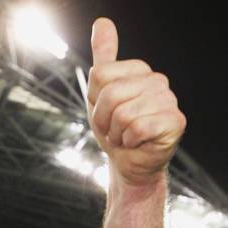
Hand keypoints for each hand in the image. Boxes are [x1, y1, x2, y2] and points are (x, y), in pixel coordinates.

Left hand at [87, 18, 186, 186]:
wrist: (128, 163)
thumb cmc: (116, 131)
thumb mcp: (100, 95)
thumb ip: (103, 59)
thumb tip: (102, 23)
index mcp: (140, 71)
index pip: (100, 75)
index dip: (95, 102)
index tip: (105, 114)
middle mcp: (157, 81)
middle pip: (110, 94)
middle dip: (104, 120)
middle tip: (115, 130)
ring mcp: (168, 100)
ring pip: (123, 114)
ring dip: (117, 133)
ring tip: (126, 137)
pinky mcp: (174, 122)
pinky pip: (138, 127)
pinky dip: (130, 141)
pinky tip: (137, 143)